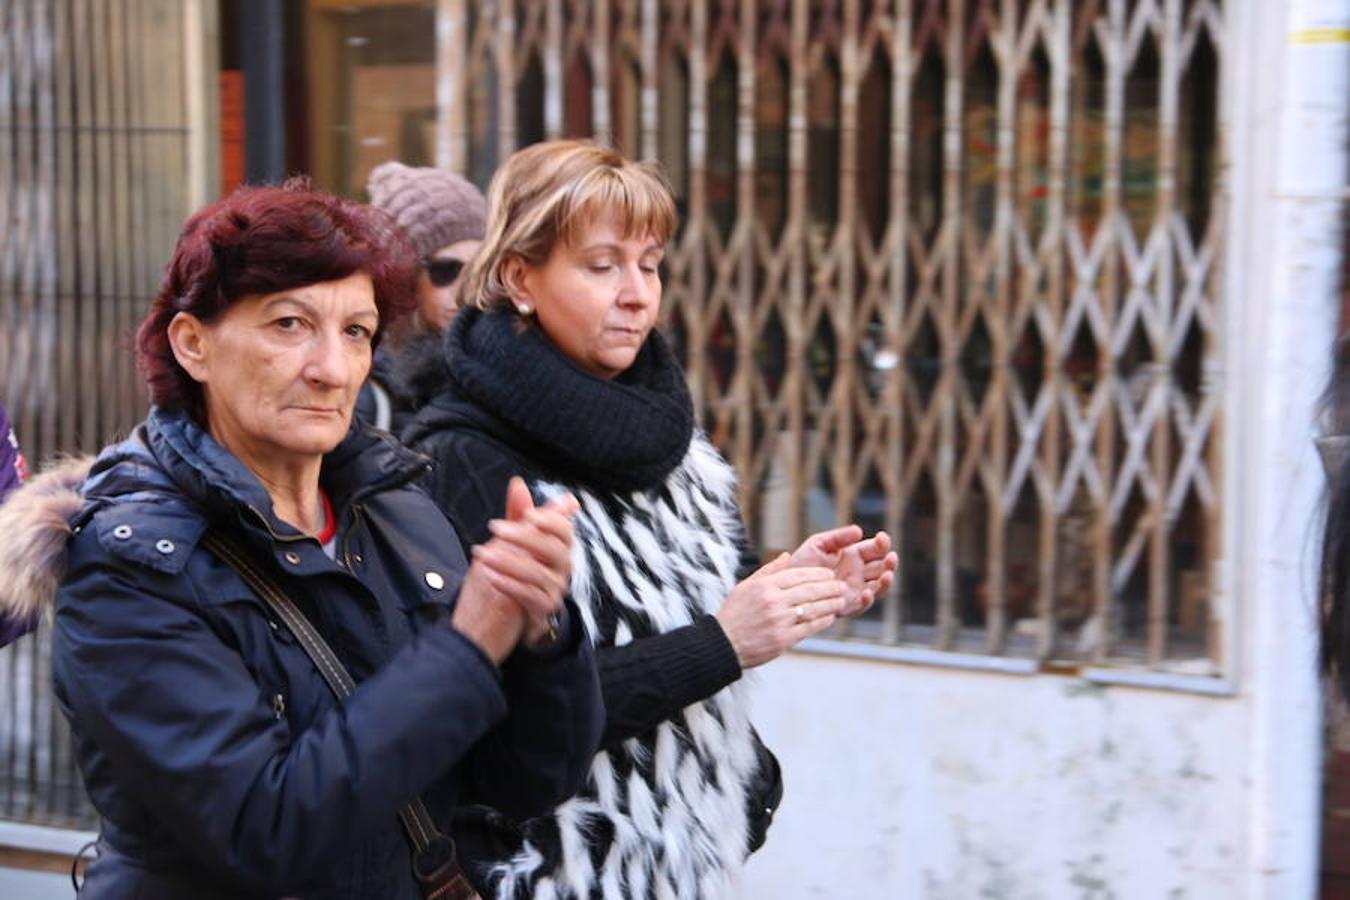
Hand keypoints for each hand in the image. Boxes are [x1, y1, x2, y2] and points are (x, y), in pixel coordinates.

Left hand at [453, 478, 578, 660]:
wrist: (505, 612)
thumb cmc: (514, 570)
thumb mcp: (513, 541)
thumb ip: (518, 515)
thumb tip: (517, 483)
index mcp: (557, 547)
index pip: (565, 531)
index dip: (551, 520)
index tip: (529, 514)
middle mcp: (562, 568)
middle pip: (555, 549)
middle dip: (525, 537)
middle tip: (495, 528)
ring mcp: (555, 589)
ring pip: (539, 574)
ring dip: (508, 562)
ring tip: (482, 555)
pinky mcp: (544, 609)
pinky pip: (531, 597)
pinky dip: (510, 586)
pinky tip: (491, 577)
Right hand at [715, 554, 846, 668]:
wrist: (723, 644)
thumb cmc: (734, 614)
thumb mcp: (745, 586)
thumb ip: (768, 571)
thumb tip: (786, 555)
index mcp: (764, 586)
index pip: (799, 574)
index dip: (818, 573)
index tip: (829, 574)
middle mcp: (773, 601)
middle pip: (811, 590)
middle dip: (830, 587)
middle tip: (841, 586)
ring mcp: (779, 621)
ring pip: (814, 608)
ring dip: (832, 603)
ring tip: (841, 600)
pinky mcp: (784, 639)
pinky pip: (809, 627)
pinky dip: (823, 620)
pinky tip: (829, 616)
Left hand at [790, 525, 896, 616]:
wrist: (788, 586)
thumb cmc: (802, 562)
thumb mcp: (818, 544)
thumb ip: (838, 537)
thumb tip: (859, 531)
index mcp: (853, 555)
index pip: (874, 549)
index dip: (882, 544)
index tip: (882, 538)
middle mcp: (858, 573)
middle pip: (882, 568)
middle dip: (889, 563)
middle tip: (891, 557)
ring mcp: (855, 589)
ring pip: (878, 586)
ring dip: (885, 581)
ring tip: (887, 575)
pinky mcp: (848, 605)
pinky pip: (862, 605)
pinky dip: (868, 599)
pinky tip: (867, 592)